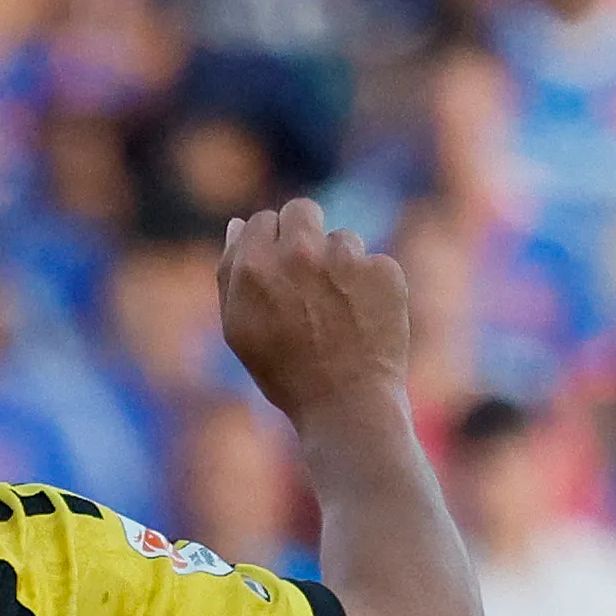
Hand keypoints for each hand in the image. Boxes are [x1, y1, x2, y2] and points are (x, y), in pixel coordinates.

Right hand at [219, 198, 409, 418]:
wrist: (346, 405)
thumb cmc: (285, 373)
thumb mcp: (239, 329)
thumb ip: (230, 272)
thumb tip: (239, 224)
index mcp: (255, 266)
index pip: (263, 220)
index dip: (270, 244)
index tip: (278, 272)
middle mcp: (299, 252)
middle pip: (302, 210)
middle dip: (304, 233)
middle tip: (309, 276)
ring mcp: (346, 258)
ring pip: (342, 239)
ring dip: (339, 265)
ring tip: (338, 313)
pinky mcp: (384, 270)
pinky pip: (374, 264)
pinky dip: (371, 288)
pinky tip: (364, 321)